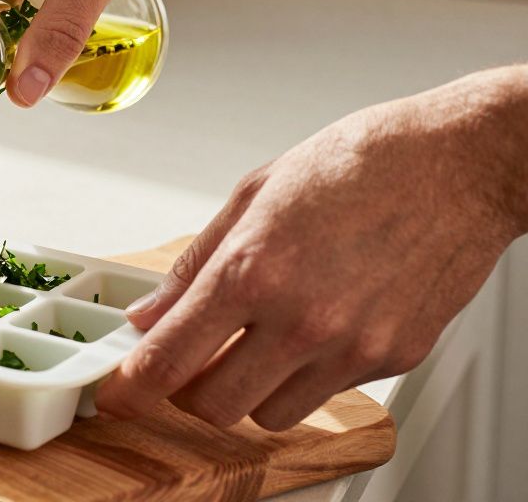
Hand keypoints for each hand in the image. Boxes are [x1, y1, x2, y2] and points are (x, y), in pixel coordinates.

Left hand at [96, 67, 527, 429]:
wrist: (461, 163)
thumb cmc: (363, 163)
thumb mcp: (254, 194)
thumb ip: (193, 264)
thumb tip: (151, 312)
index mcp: (254, 269)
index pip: (169, 358)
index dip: (131, 386)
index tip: (117, 393)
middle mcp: (301, 319)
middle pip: (212, 406)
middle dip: (188, 390)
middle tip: (191, 359)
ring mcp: (350, 347)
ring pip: (268, 414)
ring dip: (247, 390)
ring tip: (257, 341)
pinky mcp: (392, 358)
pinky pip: (326, 395)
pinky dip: (304, 376)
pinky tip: (313, 327)